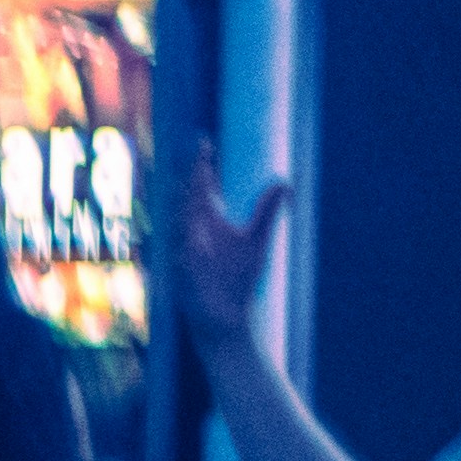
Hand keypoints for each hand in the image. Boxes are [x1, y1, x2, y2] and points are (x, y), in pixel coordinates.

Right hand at [171, 151, 285, 344]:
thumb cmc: (237, 279)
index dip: (201, 165)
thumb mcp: (256, 241)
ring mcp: (183, 253)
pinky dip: (182, 249)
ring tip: (185, 189)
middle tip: (190, 158)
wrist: (228, 318)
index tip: (203, 142)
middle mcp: (191, 232)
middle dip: (187, 180)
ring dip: (180, 209)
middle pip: (185, 199)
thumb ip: (266, 212)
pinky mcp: (182, 276)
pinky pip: (178, 259)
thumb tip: (283, 182)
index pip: (202, 187)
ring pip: (177, 226)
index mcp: (207, 221)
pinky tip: (187, 240)